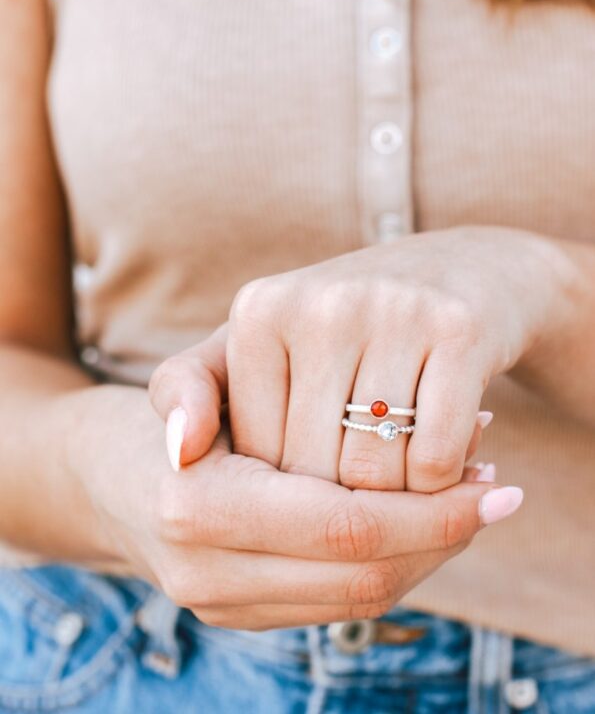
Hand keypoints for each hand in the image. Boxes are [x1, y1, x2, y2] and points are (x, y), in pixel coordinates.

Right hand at [75, 398, 516, 629]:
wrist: (108, 482)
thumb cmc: (156, 419)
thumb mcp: (173, 381)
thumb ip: (182, 390)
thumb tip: (191, 433)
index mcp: (197, 511)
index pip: (343, 528)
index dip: (429, 510)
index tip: (495, 481)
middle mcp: (208, 575)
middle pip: (364, 575)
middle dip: (443, 536)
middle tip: (498, 488)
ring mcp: (226, 605)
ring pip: (360, 598)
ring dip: (426, 552)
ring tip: (469, 499)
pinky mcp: (243, 615)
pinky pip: (340, 601)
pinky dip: (392, 563)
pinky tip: (421, 520)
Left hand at [151, 227, 552, 491]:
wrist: (462, 272)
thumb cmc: (350, 325)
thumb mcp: (264, 344)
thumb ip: (196, 389)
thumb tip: (176, 455)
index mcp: (258, 311)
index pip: (254, 456)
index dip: (289, 490)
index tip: (320, 472)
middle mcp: (320, 302)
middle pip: (312, 470)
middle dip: (342, 501)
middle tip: (371, 489)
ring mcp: (392, 310)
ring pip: (374, 473)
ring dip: (394, 500)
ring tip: (405, 475)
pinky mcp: (458, 330)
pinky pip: (435, 457)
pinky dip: (441, 483)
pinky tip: (447, 457)